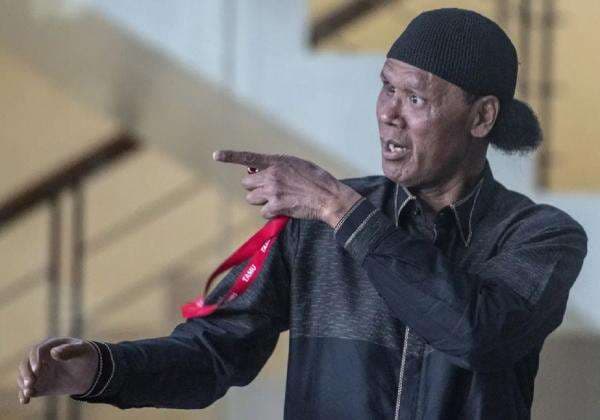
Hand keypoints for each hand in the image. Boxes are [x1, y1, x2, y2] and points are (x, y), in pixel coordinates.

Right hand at [17, 337, 97, 403]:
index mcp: (49, 346)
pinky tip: (25, 400)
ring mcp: (39, 372)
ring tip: (29, 392)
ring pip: (24, 376)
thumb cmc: (86, 356)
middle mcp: (40, 358)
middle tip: (31, 382)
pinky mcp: (39, 384)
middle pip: (25, 363)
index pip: (36, 350)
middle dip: (26, 372)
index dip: (34, 359)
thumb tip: (53, 352)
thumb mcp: (81, 351)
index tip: (38, 369)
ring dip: (23, 383)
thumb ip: (69, 350)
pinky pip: (28, 389)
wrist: (90, 372)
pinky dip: (24, 395)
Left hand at [213, 150, 362, 226]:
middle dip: (254, 187)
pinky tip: (283, 210)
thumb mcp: (298, 165)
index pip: (249, 158)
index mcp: (277, 161)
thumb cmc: (318, 180)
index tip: (216, 155)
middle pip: (246, 183)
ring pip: (252, 198)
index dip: (230, 156)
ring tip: (277, 200)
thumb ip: (280, 166)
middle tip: (267, 190)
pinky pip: (263, 212)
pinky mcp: (276, 206)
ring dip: (261, 201)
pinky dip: (271, 213)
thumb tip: (265, 172)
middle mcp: (272, 175)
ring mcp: (273, 191)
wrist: (329, 197)